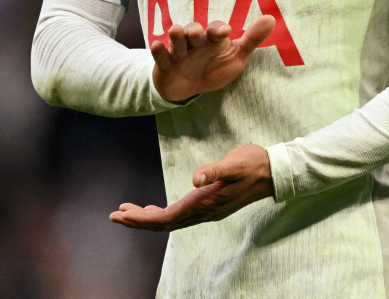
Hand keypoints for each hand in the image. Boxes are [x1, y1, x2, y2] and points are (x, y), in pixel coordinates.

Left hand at [110, 144, 273, 231]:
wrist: (273, 172)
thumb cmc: (252, 164)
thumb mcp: (234, 163)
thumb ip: (215, 170)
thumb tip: (196, 178)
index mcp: (205, 202)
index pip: (166, 218)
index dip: (142, 219)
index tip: (121, 214)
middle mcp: (204, 212)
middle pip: (164, 224)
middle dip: (138, 221)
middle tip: (115, 214)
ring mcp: (207, 211)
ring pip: (171, 222)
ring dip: (148, 218)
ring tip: (128, 210)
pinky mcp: (210, 206)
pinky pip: (179, 217)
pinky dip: (162, 214)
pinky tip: (155, 208)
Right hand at [151, 15, 275, 101]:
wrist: (189, 87)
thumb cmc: (214, 68)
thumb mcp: (236, 57)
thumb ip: (252, 39)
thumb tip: (272, 19)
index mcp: (212, 39)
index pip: (215, 29)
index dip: (219, 29)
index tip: (225, 32)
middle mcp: (195, 42)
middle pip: (193, 31)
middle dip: (195, 31)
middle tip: (197, 33)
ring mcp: (178, 52)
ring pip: (176, 40)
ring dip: (176, 36)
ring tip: (177, 32)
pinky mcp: (164, 64)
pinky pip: (160, 56)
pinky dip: (158, 51)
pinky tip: (157, 46)